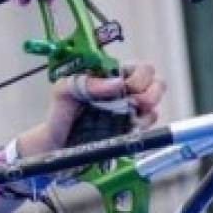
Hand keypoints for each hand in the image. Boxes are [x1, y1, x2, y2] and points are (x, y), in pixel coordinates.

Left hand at [28, 63, 166, 154]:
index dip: (139, 77)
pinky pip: (149, 123)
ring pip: (155, 104)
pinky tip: (127, 128)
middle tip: (133, 103)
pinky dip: (143, 125)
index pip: (140, 67)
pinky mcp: (131, 129)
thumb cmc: (59, 113)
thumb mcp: (64, 91)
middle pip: (156, 82)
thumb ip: (87, 82)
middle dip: (150, 92)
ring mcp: (130, 110)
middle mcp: (124, 91)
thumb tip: (117, 83)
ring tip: (129, 117)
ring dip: (147, 110)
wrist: (56, 144)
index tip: (125, 88)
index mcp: (110, 76)